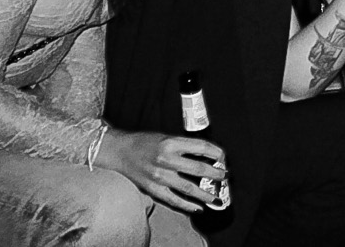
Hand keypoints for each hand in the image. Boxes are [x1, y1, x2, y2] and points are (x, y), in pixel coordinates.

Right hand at [97, 130, 227, 212]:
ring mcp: (159, 176)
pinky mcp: (152, 189)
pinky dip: (188, 205)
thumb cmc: (144, 142)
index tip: (224, 157)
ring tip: (216, 197)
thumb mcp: (166, 137)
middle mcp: (166, 159)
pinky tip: (198, 208)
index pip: (202, 147)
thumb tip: (206, 156)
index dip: (216, 153)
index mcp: (171, 143)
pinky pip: (174, 200)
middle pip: (199, 169)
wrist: (119, 151)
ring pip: (189, 188)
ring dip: (205, 194)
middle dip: (216, 174)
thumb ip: (184, 146)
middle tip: (225, 176)